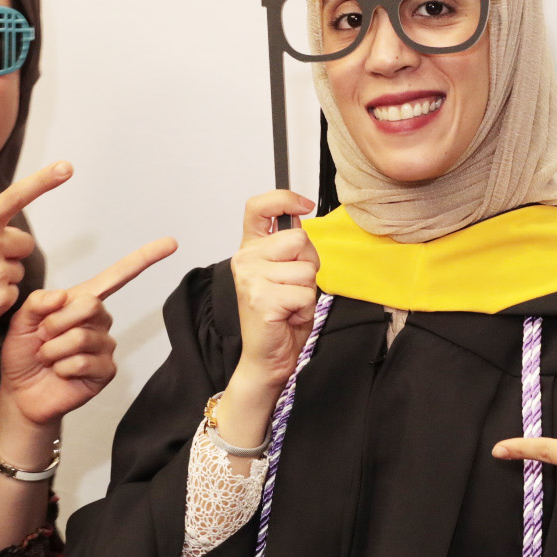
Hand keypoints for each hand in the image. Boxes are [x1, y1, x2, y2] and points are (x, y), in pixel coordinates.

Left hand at [0, 235, 179, 427]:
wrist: (22, 393)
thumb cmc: (24, 355)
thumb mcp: (21, 322)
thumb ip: (38, 302)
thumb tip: (64, 296)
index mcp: (82, 301)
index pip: (117, 277)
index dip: (144, 259)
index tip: (171, 244)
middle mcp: (99, 321)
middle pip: (90, 305)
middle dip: (55, 322)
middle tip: (42, 337)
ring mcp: (105, 346)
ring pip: (80, 337)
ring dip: (53, 350)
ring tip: (47, 358)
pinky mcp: (107, 371)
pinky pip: (83, 362)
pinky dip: (62, 368)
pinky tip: (60, 373)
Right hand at [230, 190, 319, 391]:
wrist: (267, 357)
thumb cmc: (280, 317)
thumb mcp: (288, 273)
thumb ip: (291, 248)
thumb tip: (299, 219)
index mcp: (251, 249)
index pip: (259, 207)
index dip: (284, 198)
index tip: (305, 204)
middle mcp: (246, 259)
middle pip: (299, 239)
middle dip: (310, 263)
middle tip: (296, 286)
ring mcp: (251, 278)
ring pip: (306, 269)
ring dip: (308, 290)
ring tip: (290, 304)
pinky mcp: (261, 299)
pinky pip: (305, 294)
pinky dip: (305, 309)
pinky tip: (289, 316)